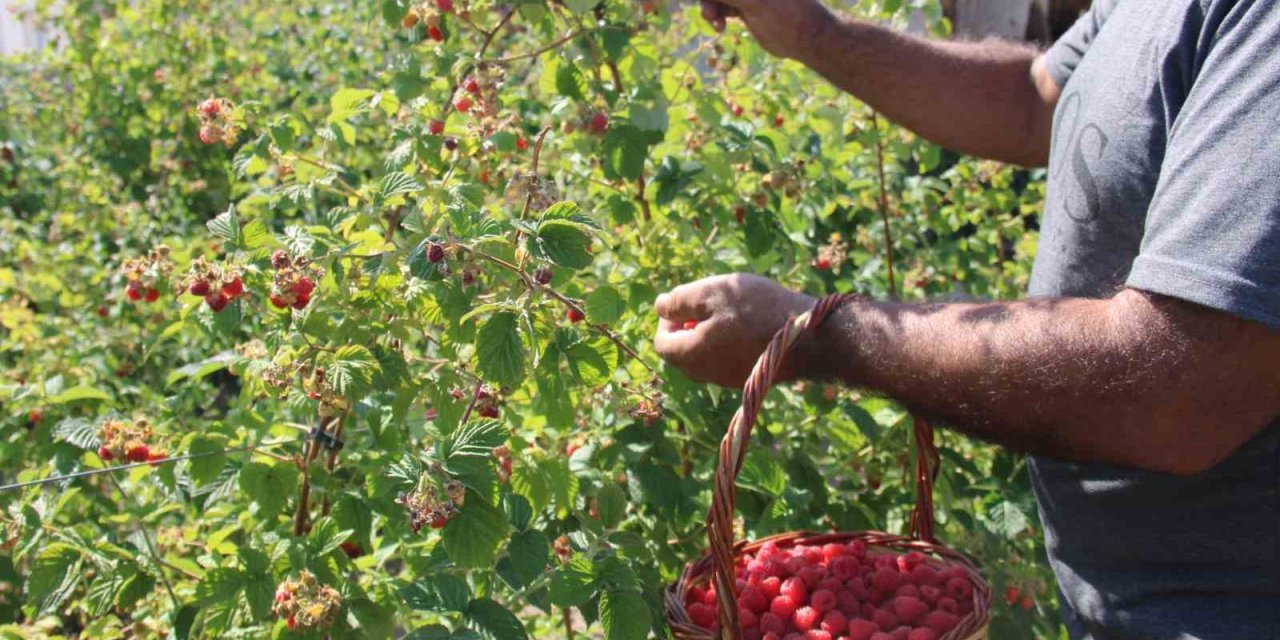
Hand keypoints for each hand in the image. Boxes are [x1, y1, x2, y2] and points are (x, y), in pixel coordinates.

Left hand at [653, 273, 816, 387]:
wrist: (810, 336)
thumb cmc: (758, 310)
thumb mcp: (713, 293)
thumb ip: (680, 300)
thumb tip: (659, 307)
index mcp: (692, 356)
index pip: (661, 343)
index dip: (668, 319)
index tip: (689, 301)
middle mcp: (706, 375)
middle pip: (682, 352)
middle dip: (688, 326)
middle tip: (710, 303)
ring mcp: (728, 379)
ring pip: (704, 356)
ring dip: (708, 333)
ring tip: (731, 311)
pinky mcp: (748, 377)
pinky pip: (725, 360)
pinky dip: (727, 342)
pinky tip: (748, 324)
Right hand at [699, 0, 833, 59]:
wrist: (807, 37)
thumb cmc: (787, 15)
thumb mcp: (754, 2)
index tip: (710, 4)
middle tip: (708, 14)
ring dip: (712, 7)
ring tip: (713, 22)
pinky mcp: (748, 6)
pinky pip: (725, 5)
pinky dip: (718, 14)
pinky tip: (719, 27)